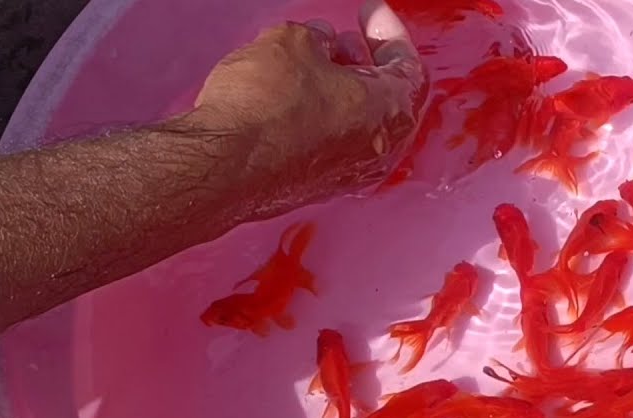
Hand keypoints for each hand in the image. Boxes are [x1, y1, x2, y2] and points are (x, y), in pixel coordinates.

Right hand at [182, 0, 427, 215]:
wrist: (224, 166)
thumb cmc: (266, 109)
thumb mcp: (294, 42)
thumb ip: (319, 38)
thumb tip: (321, 43)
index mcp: (390, 113)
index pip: (408, 67)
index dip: (389, 32)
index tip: (370, 12)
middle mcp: (377, 150)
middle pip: (386, 97)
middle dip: (364, 60)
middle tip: (344, 38)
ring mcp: (348, 174)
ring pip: (358, 121)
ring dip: (341, 87)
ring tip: (311, 60)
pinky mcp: (316, 186)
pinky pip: (333, 142)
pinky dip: (323, 115)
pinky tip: (294, 94)